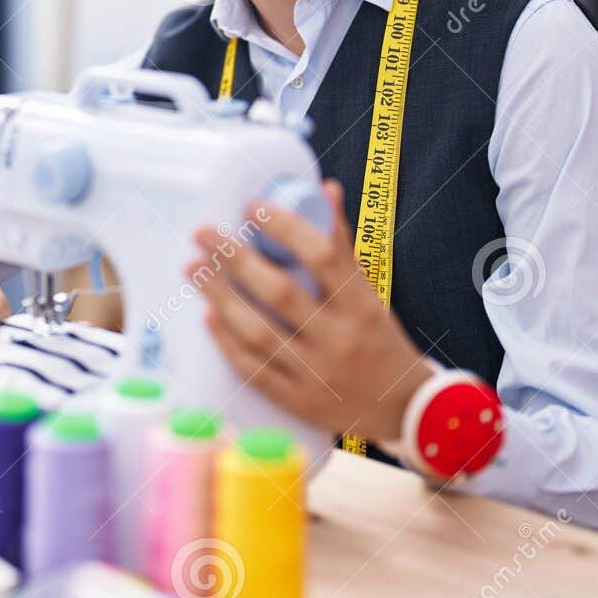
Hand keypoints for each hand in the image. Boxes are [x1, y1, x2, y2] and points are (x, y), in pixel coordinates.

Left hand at [186, 180, 433, 444]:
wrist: (402, 407)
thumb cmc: (378, 338)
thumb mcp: (368, 293)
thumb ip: (341, 246)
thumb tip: (325, 190)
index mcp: (360, 304)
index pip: (323, 257)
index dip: (285, 228)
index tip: (252, 207)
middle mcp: (339, 338)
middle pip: (281, 293)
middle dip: (236, 259)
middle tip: (203, 232)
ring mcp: (317, 373)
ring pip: (261, 332)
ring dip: (222, 298)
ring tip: (194, 268)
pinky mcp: (298, 401)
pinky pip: (255, 370)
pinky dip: (228, 342)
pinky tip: (209, 316)